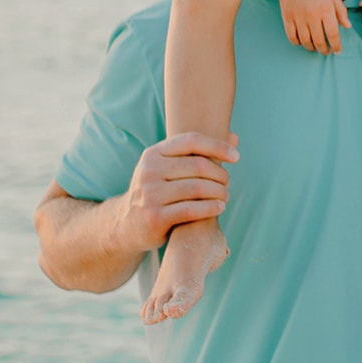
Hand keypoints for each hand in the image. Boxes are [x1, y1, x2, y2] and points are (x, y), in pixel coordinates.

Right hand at [116, 132, 239, 252]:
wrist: (125, 225)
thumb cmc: (157, 192)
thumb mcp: (168, 168)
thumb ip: (199, 153)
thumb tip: (235, 137)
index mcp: (153, 154)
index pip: (191, 140)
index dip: (217, 146)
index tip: (236, 157)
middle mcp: (149, 171)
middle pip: (198, 165)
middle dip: (220, 174)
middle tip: (227, 183)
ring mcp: (150, 194)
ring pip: (198, 188)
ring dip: (219, 192)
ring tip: (225, 196)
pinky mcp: (155, 217)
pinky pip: (192, 209)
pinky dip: (211, 208)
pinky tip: (220, 207)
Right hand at [274, 0, 349, 53]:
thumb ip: (340, 10)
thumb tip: (347, 26)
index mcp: (326, 9)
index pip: (333, 34)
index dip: (336, 45)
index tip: (337, 50)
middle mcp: (312, 15)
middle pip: (319, 41)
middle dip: (325, 50)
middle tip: (327, 52)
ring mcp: (298, 17)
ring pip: (305, 41)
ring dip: (312, 48)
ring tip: (316, 48)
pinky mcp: (286, 16)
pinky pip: (291, 36)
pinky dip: (297, 43)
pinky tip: (303, 42)